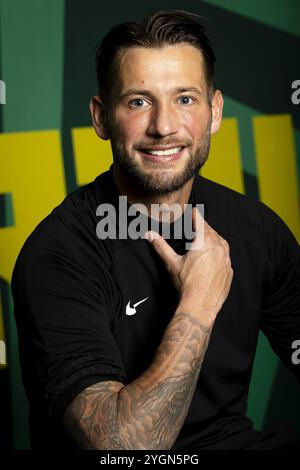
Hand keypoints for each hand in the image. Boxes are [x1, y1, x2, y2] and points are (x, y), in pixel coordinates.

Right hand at [144, 208, 232, 325]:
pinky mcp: (229, 271)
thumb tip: (149, 234)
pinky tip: (214, 257)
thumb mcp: (172, 263)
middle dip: (204, 227)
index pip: (200, 223)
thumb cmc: (186, 284)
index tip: (193, 211)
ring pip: (221, 242)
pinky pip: (226, 257)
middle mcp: (218, 248)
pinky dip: (220, 253)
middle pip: (211, 232)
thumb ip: (161, 246)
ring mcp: (226, 260)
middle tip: (197, 225)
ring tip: (206, 238)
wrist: (200, 305)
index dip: (195, 216)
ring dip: (214, 238)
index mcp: (204, 242)